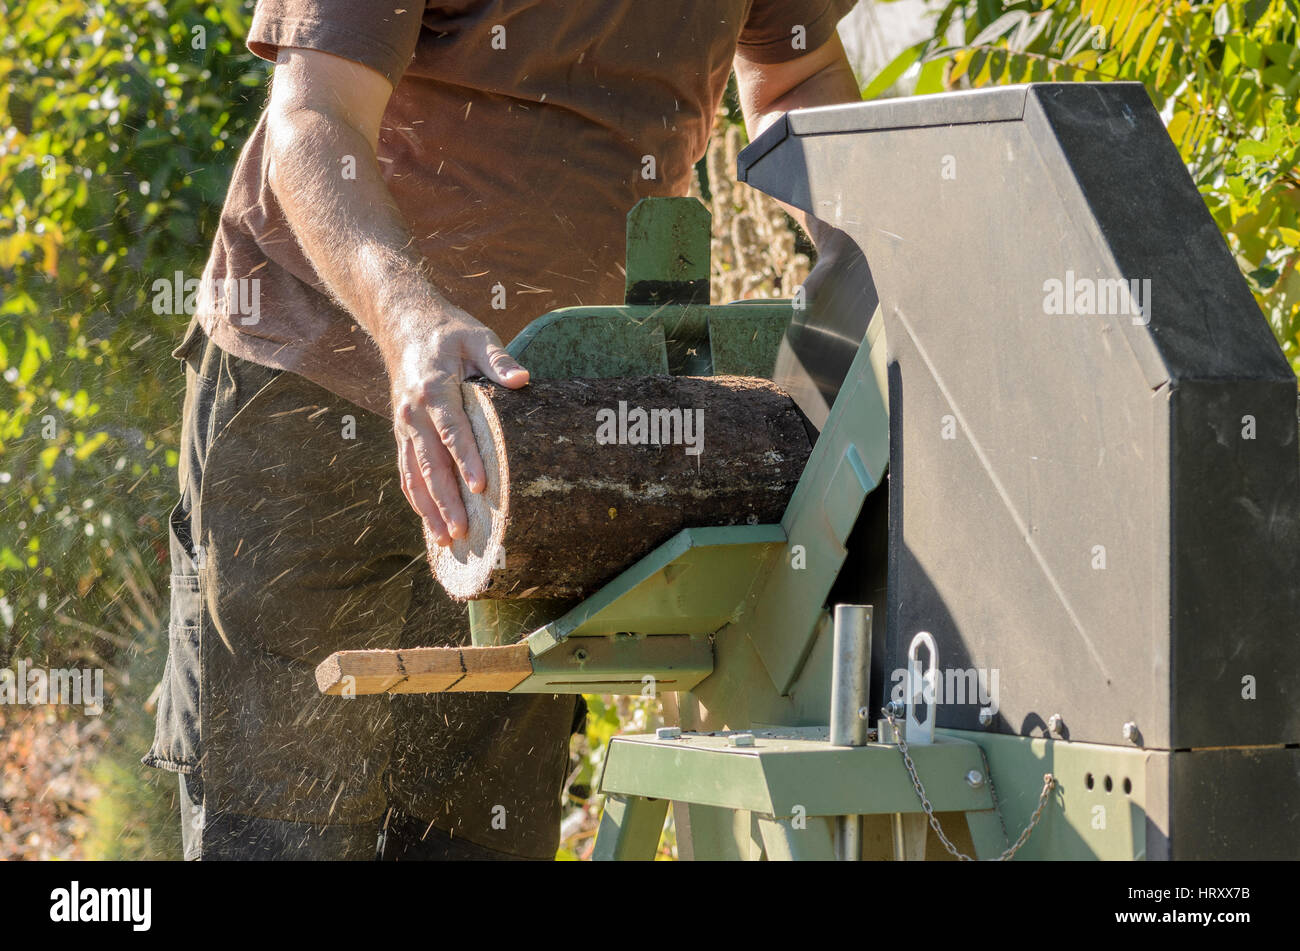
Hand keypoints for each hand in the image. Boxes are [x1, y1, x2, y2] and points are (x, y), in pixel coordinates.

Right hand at [388, 309, 528, 545]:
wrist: (404, 324)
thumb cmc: (448, 332)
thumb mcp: (477, 337)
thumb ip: (498, 360)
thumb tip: (523, 379)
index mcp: (433, 388)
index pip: (452, 430)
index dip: (466, 460)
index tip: (480, 486)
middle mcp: (413, 412)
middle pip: (430, 462)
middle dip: (446, 500)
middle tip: (462, 530)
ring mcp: (403, 425)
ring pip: (414, 474)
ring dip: (428, 508)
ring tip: (444, 539)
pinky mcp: (401, 432)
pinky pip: (406, 470)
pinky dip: (416, 498)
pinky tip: (428, 521)